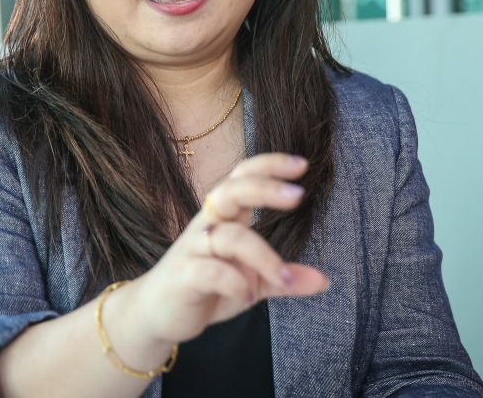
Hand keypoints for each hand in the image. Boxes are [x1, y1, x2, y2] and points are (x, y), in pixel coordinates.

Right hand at [118, 153, 329, 347]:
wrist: (158, 315)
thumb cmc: (207, 289)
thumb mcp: (252, 282)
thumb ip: (283, 278)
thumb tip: (324, 281)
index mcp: (224, 217)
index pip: (243, 177)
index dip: (269, 166)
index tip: (302, 165)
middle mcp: (207, 225)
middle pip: (231, 191)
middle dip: (265, 189)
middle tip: (298, 196)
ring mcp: (193, 250)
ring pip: (230, 237)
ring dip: (264, 257)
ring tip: (283, 280)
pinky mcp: (184, 276)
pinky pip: (211, 270)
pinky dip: (235, 282)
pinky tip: (248, 295)